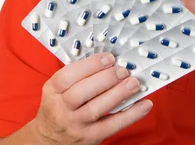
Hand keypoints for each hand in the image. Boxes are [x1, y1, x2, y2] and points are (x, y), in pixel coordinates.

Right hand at [32, 52, 151, 144]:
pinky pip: (112, 126)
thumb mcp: (58, 90)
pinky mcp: (90, 137)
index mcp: (52, 91)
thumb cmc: (59, 107)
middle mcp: (61, 109)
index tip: (109, 58)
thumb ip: (78, 76)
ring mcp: (75, 124)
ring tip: (134, 83)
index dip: (90, 66)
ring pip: (96, 109)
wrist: (50, 140)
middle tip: (123, 70)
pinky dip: (131, 115)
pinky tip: (145, 104)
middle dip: (106, 78)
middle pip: (82, 92)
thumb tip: (110, 60)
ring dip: (118, 94)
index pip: (67, 76)